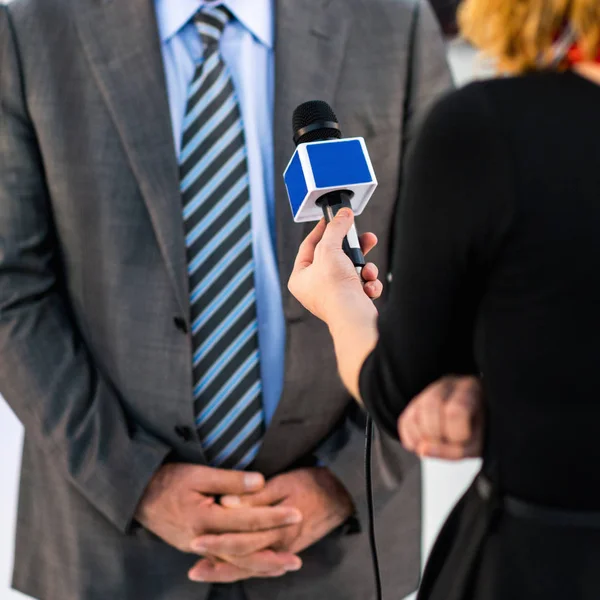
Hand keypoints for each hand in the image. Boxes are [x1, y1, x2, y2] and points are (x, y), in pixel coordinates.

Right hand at [135, 464, 303, 581]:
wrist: (138, 496)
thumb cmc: (170, 480)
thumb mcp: (198, 473)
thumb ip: (230, 480)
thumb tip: (261, 481)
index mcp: (205, 518)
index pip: (247, 521)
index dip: (273, 517)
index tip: (295, 514)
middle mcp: (203, 540)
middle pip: (243, 551)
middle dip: (272, 553)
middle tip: (297, 557)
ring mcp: (198, 548)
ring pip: (234, 563)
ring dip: (261, 566)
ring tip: (285, 567)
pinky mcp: (195, 549)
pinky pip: (224, 562)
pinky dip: (243, 565)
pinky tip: (258, 565)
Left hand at [191, 467, 354, 562]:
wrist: (343, 493)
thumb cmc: (313, 483)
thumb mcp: (285, 483)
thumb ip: (256, 498)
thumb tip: (226, 505)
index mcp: (278, 530)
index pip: (241, 542)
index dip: (217, 543)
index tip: (195, 542)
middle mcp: (280, 546)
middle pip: (243, 560)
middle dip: (216, 563)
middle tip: (192, 569)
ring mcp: (285, 550)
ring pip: (251, 567)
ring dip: (227, 571)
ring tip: (203, 573)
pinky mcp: (288, 548)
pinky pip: (262, 564)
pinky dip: (244, 568)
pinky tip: (230, 567)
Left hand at [288, 211, 382, 321]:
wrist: (352, 316)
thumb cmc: (333, 289)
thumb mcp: (329, 249)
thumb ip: (335, 228)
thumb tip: (343, 214)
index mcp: (300, 278)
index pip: (308, 247)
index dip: (321, 230)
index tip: (332, 219)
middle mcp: (314, 288)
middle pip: (334, 257)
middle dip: (352, 249)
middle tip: (364, 237)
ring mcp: (333, 295)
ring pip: (352, 270)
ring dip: (364, 268)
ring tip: (368, 271)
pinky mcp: (350, 301)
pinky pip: (361, 283)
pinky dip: (368, 283)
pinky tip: (368, 287)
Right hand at [398, 376, 483, 459]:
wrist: (475, 421)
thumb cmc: (477, 430)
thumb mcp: (477, 444)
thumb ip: (455, 451)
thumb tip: (422, 450)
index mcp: (470, 390)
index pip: (455, 410)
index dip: (456, 433)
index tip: (462, 440)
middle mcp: (447, 384)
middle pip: (431, 406)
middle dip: (436, 434)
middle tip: (446, 443)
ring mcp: (428, 391)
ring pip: (415, 413)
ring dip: (422, 437)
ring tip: (435, 446)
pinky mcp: (414, 402)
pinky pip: (404, 421)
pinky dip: (410, 438)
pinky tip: (423, 444)